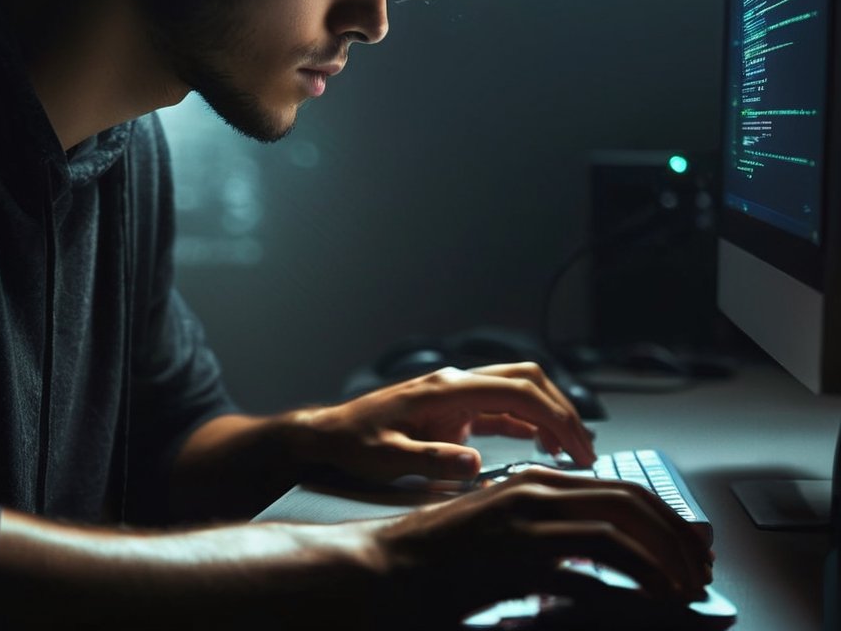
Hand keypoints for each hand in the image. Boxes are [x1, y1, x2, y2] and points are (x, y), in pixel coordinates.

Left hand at [294, 363, 596, 484]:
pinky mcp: (455, 407)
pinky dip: (528, 422)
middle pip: (525, 380)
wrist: (332, 432)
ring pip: (518, 389)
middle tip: (584, 451)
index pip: (515, 391)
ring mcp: (457, 392)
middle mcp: (457, 382)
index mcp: (447, 389)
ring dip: (548, 414)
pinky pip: (502, 407)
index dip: (553, 416)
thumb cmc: (357, 443)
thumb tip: (475, 463)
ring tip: (571, 452)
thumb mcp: (388, 457)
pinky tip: (541, 445)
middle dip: (561, 410)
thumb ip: (431, 459)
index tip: (577, 448)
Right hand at [373, 467, 714, 622]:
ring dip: (664, 562)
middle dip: (677, 535)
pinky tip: (649, 604)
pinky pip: (592, 573)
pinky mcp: (517, 561)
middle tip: (702, 568)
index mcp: (532, 482)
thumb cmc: (438, 555)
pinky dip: (630, 588)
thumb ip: (543, 529)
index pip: (617, 486)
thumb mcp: (499, 530)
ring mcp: (526, 525)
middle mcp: (534, 493)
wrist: (384, 567)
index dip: (663, 515)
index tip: (689, 544)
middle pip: (629, 502)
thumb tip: (592, 553)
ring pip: (619, 531)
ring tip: (686, 590)